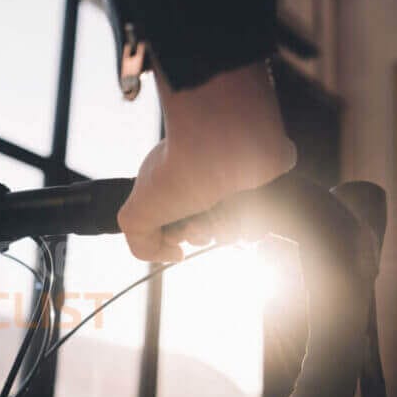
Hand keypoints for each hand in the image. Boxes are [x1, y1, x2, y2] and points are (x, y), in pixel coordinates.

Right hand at [118, 61, 295, 261]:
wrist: (224, 142)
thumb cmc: (178, 171)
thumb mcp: (135, 216)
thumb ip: (141, 245)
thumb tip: (173, 254)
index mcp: (170, 186)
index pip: (172, 227)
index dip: (172, 237)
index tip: (173, 234)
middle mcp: (200, 185)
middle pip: (202, 231)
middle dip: (199, 235)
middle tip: (197, 222)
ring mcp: (231, 187)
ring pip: (232, 230)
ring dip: (225, 232)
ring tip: (222, 214)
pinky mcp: (261, 189)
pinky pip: (260, 223)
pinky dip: (251, 225)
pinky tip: (242, 211)